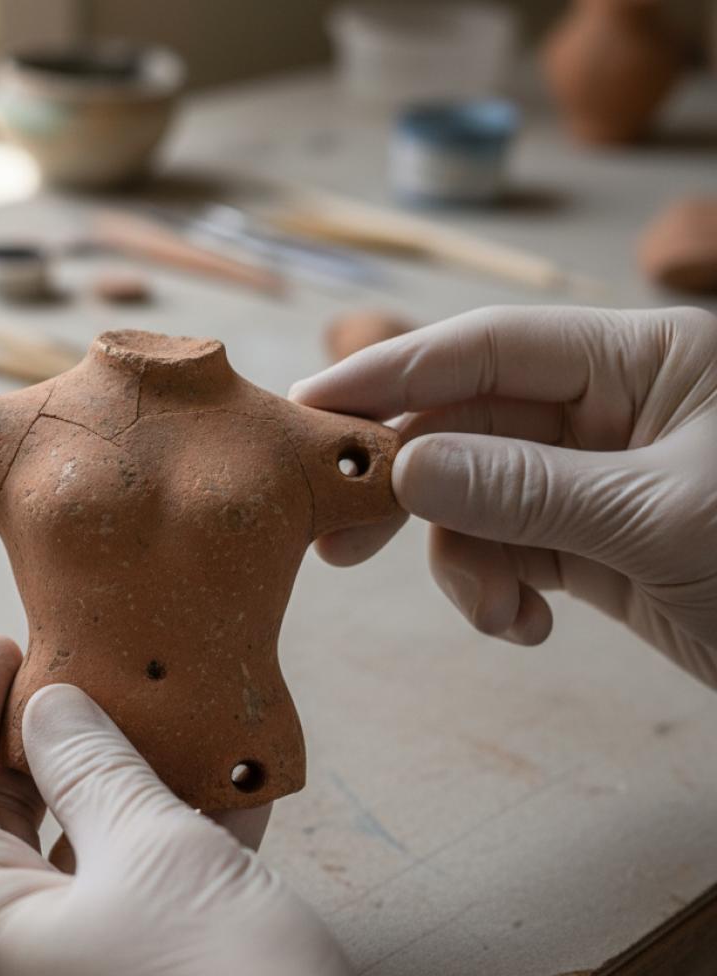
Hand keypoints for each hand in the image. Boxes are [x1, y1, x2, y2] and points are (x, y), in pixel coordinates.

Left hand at [0, 634, 375, 975]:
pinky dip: (160, 840)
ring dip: (116, 781)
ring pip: (67, 854)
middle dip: (39, 737)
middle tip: (83, 673)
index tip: (5, 643)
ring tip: (159, 716)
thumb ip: (94, 768)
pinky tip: (221, 790)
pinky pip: (121, 899)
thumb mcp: (155, 852)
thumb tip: (50, 706)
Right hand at [291, 306, 716, 688]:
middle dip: (410, 482)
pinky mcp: (591, 543)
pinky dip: (498, 592)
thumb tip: (407, 468)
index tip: (314, 402)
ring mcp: (594, 478)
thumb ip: (527, 489)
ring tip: (497, 613)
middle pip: (469, 423)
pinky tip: (528, 628)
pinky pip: (507, 551)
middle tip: (337, 534)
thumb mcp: (661, 519)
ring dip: (466, 559)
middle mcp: (609, 409)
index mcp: (641, 360)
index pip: (491, 346)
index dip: (396, 369)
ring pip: (478, 498)